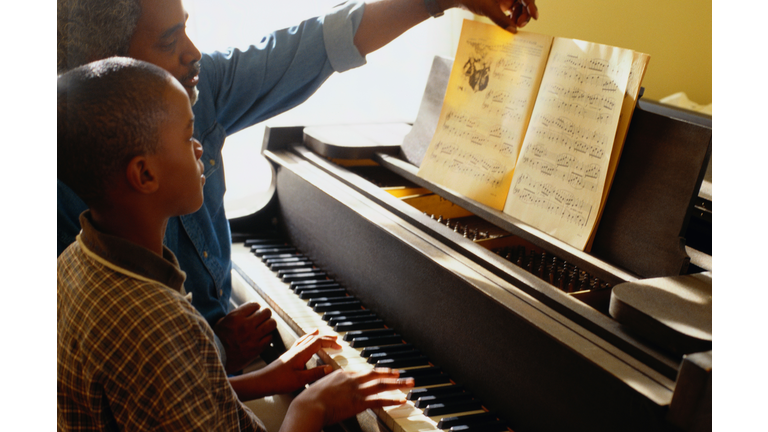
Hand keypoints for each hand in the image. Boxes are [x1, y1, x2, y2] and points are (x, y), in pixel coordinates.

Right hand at [213, 301, 276, 372]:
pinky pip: (270, 337)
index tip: (255, 311)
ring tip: (264, 327)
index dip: (256, 307)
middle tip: (262, 319)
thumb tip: (250, 309)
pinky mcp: (257, 348)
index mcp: (235, 317)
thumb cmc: (218, 340)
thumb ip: (236, 314)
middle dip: (265, 314)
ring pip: (272, 323)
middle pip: (266, 312)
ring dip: (269, 324)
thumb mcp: (222, 322)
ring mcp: (252, 337)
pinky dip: (268, 336)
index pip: (255, 305)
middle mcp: (245, 325)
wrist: (217, 360)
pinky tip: (263, 337)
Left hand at [262, 329, 342, 394]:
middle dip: (326, 337)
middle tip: (335, 339)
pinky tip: (305, 343)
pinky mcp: (287, 356)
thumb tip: (329, 369)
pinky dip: (306, 340)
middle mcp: (296, 350)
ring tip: (321, 333)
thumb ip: (316, 373)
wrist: (262, 382)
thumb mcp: (300, 379)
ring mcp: (291, 352)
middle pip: (313, 338)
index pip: (318, 342)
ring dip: (316, 336)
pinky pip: (300, 343)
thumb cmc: (278, 381)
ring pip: (306, 339)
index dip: (329, 342)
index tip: (339, 346)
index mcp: (301, 353)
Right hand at [283, 368, 415, 430]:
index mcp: (342, 374)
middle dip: (391, 374)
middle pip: (376, 374)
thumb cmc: (310, 400)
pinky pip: (380, 400)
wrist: (309, 406)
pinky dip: (393, 399)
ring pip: (382, 385)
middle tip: (401, 374)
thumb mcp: (319, 386)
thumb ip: (329, 384)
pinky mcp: (359, 402)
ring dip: (398, 384)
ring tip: (409, 383)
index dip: (376, 372)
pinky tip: (402, 399)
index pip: (363, 372)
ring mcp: (357, 390)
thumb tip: (329, 387)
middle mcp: (352, 379)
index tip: (383, 373)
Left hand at [455, 0, 538, 32]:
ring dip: (518, 18)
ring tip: (513, 26)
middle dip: (524, 15)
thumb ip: (501, 19)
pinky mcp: (503, 4)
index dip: (532, 6)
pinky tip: (509, 25)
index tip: (535, 16)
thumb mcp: (488, 9)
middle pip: (525, 3)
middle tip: (519, 25)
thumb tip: (513, 30)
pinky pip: (512, 11)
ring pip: (520, 8)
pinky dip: (512, 19)